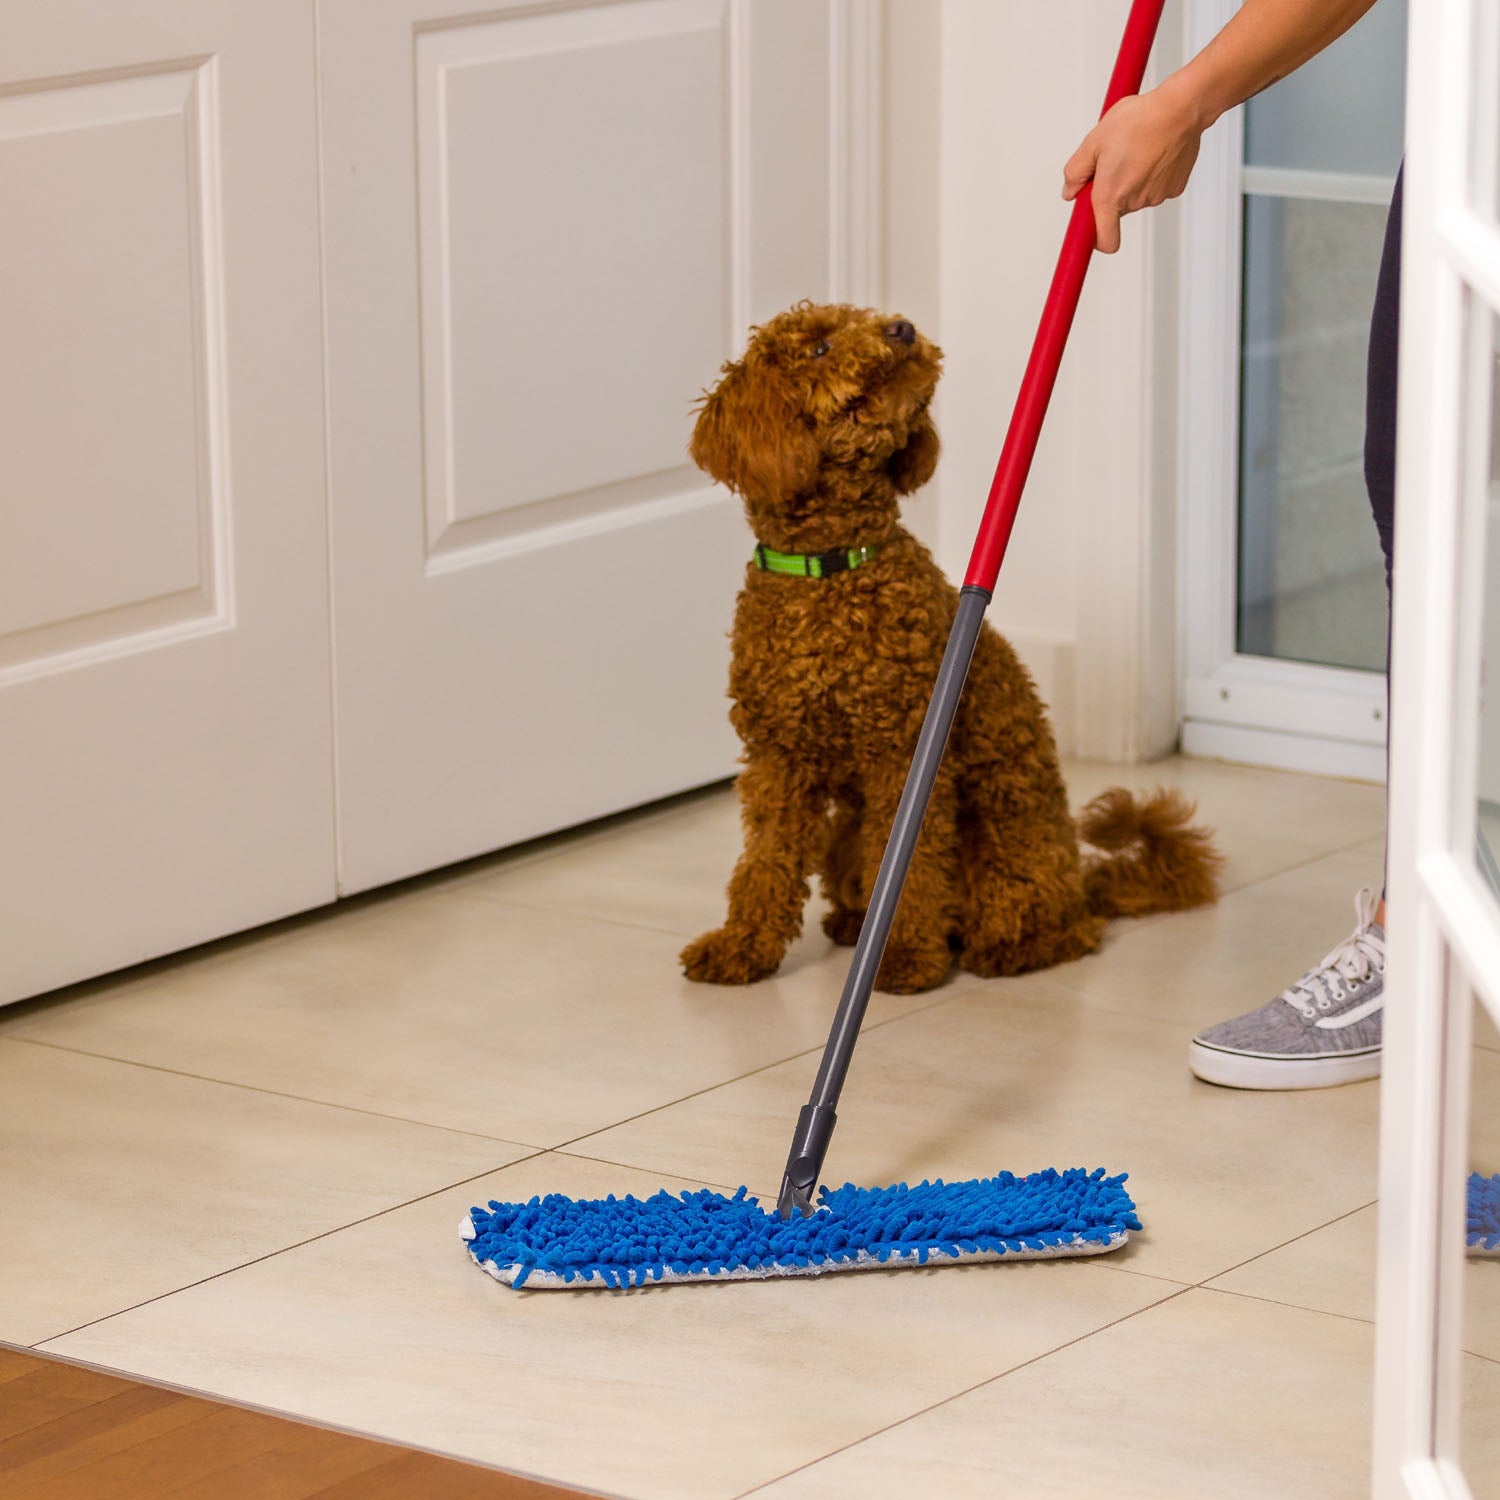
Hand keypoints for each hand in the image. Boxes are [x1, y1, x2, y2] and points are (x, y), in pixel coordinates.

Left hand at [1062, 81, 1206, 253]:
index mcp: (1111, 195)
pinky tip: (1152, 152)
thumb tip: (1070, 190)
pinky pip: (1156, 187)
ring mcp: (1157, 196)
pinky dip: (1152, 174)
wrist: (1180, 109)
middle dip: (1111, 191)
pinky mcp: (1174, 187)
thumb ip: (1076, 171)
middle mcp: (1134, 201)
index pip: (1105, 241)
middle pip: (1117, 209)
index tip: (1090, 231)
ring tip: (1135, 150)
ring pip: (1136, 196)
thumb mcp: (1094, 141)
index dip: (1096, 240)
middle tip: (1113, 161)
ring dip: (1132, 180)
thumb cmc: (1140, 120)